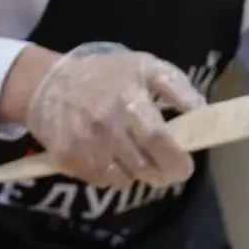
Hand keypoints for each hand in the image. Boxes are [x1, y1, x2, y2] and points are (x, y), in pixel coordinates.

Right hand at [26, 46, 203, 188]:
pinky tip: (111, 157)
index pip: (158, 140)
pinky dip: (113, 176)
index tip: (185, 167)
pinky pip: (103, 182)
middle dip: (160, 172)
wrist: (47, 84)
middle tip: (164, 167)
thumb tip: (200, 111)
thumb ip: (176, 86)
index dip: (176, 160)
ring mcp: (86, 146)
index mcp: (129, 101)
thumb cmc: (104, 75)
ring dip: (136, 174)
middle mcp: (107, 126)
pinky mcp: (69, 161)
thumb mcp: (144, 66)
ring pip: (126, 179)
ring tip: (134, 156)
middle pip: (144, 166)